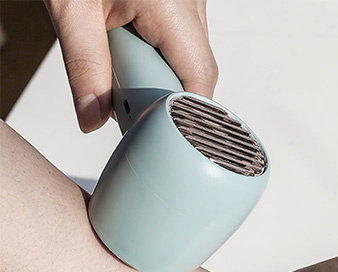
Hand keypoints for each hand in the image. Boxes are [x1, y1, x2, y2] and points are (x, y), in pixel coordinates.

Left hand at [44, 0, 217, 132]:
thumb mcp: (71, 8)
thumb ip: (83, 66)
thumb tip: (93, 117)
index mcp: (171, 3)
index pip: (199, 77)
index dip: (183, 111)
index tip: (156, 127)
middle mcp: (191, 5)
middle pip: (195, 76)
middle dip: (162, 95)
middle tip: (125, 89)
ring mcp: (191, 7)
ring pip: (188, 66)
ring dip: (158, 79)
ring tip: (126, 62)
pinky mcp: (184, 12)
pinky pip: (180, 52)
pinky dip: (157, 64)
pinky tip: (134, 52)